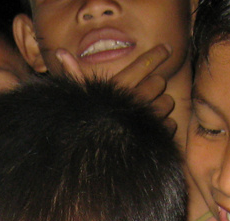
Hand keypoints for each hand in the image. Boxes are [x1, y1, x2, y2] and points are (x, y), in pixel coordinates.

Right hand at [52, 43, 175, 132]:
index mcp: (119, 86)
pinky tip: (153, 129)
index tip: (167, 49)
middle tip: (148, 93)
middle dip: (156, 86)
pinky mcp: (156, 136)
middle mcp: (135, 99)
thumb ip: (74, 74)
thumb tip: (59, 51)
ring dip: (162, 106)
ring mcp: (148, 118)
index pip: (145, 64)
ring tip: (149, 113)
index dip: (158, 54)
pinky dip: (165, 125)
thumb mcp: (78, 98)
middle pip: (159, 83)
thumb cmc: (85, 125)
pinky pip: (170, 124)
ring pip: (167, 103)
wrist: (92, 162)